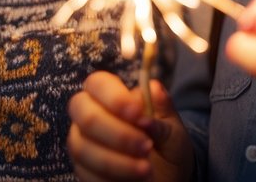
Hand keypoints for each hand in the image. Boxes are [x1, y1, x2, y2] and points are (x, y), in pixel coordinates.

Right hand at [67, 70, 193, 181]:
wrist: (168, 174)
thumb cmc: (165, 142)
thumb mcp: (172, 126)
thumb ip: (163, 108)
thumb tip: (155, 89)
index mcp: (109, 96)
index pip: (97, 83)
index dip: (114, 97)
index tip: (138, 114)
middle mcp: (89, 116)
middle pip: (85, 116)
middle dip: (117, 134)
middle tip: (146, 146)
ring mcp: (83, 144)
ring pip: (82, 148)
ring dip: (117, 162)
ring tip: (146, 169)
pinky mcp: (83, 170)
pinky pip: (86, 174)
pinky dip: (112, 179)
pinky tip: (134, 180)